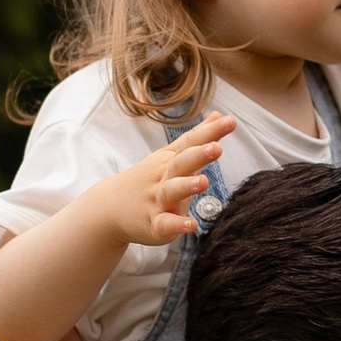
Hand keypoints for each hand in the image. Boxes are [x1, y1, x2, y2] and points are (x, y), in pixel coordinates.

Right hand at [102, 111, 233, 250]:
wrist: (110, 207)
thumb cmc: (150, 179)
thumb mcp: (172, 155)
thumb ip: (198, 137)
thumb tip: (220, 115)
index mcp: (171, 159)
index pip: (191, 142)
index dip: (210, 132)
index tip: (229, 121)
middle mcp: (164, 177)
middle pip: (181, 163)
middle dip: (198, 155)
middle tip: (216, 148)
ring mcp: (158, 201)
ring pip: (172, 191)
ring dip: (187, 186)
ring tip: (203, 181)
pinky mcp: (154, 224)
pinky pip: (166, 224)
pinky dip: (177, 225)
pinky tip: (191, 225)